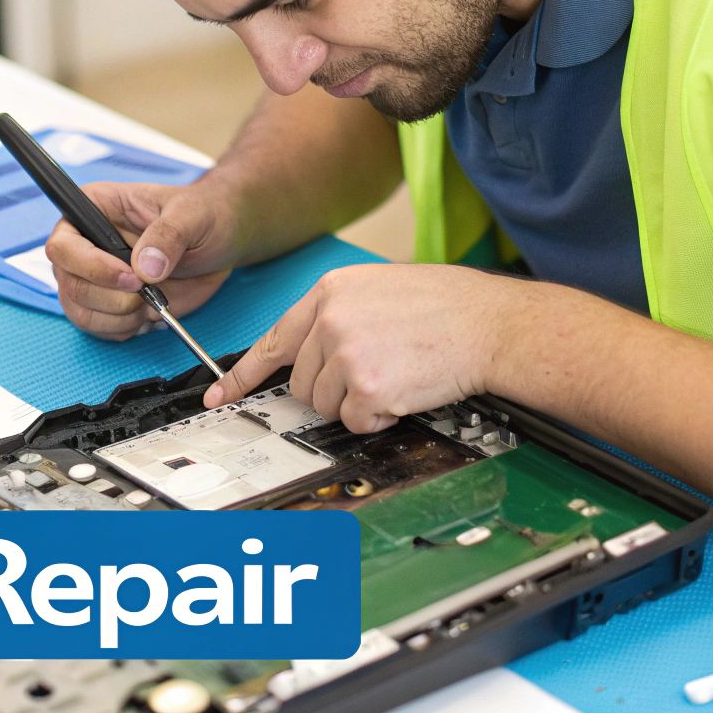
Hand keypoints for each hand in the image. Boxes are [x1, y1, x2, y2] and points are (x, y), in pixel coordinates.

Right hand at [44, 180, 241, 339]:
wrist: (221, 240)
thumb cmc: (204, 214)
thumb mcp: (192, 215)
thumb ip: (168, 235)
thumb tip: (145, 268)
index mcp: (95, 209)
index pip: (63, 244)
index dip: (91, 267)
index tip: (132, 277)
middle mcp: (86, 244)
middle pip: (69, 284)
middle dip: (110, 298)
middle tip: (148, 293)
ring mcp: (94, 276)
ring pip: (80, 311)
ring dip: (118, 318)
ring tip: (152, 303)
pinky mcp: (108, 302)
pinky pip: (98, 328)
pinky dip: (124, 329)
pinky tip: (150, 314)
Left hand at [202, 264, 528, 431]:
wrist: (492, 325)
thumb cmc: (450, 309)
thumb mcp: (381, 289)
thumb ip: (339, 314)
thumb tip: (311, 353)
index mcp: (330, 291)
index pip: (273, 339)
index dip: (243, 374)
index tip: (221, 394)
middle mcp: (330, 320)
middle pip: (300, 382)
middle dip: (330, 390)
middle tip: (374, 373)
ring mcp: (345, 354)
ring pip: (323, 405)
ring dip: (355, 404)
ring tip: (395, 375)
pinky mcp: (365, 388)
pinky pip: (353, 422)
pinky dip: (377, 418)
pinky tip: (404, 390)